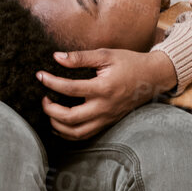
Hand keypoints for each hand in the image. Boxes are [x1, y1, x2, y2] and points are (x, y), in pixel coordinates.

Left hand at [35, 49, 177, 140]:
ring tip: (49, 111)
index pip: (70, 89)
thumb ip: (80, 57)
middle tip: (43, 98)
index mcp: (103, 88)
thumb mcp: (106, 55)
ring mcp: (106, 118)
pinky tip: (59, 123)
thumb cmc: (129, 63)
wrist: (152, 78)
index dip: (51, 82)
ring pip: (76, 133)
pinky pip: (84, 135)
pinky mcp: (107, 123)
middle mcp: (104, 107)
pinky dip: (68, 133)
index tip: (40, 76)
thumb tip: (56, 57)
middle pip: (70, 118)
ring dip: (57, 125)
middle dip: (50, 110)